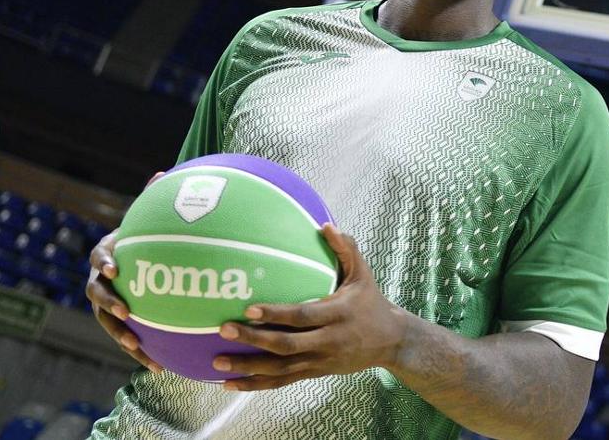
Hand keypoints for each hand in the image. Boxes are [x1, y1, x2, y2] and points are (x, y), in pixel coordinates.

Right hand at [84, 171, 164, 373]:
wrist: (134, 258)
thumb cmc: (143, 237)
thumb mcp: (147, 220)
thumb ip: (153, 199)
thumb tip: (163, 172)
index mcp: (107, 254)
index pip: (99, 258)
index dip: (105, 263)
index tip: (115, 268)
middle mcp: (99, 281)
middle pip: (96, 295)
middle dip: (109, 304)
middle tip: (127, 311)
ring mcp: (106, 303)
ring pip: (107, 322)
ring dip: (121, 335)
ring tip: (138, 347)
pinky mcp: (118, 321)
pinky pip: (125, 337)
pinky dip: (138, 350)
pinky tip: (159, 365)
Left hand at [212, 224, 409, 390]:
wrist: (391, 342)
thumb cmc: (372, 302)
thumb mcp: (364, 274)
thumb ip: (346, 249)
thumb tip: (326, 224)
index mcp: (337, 314)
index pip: (302, 316)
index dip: (276, 314)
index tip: (249, 308)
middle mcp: (327, 341)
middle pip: (286, 344)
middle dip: (253, 339)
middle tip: (223, 329)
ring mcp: (320, 361)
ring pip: (279, 369)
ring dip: (248, 367)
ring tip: (217, 362)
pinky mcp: (315, 372)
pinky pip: (282, 382)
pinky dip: (256, 385)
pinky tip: (230, 383)